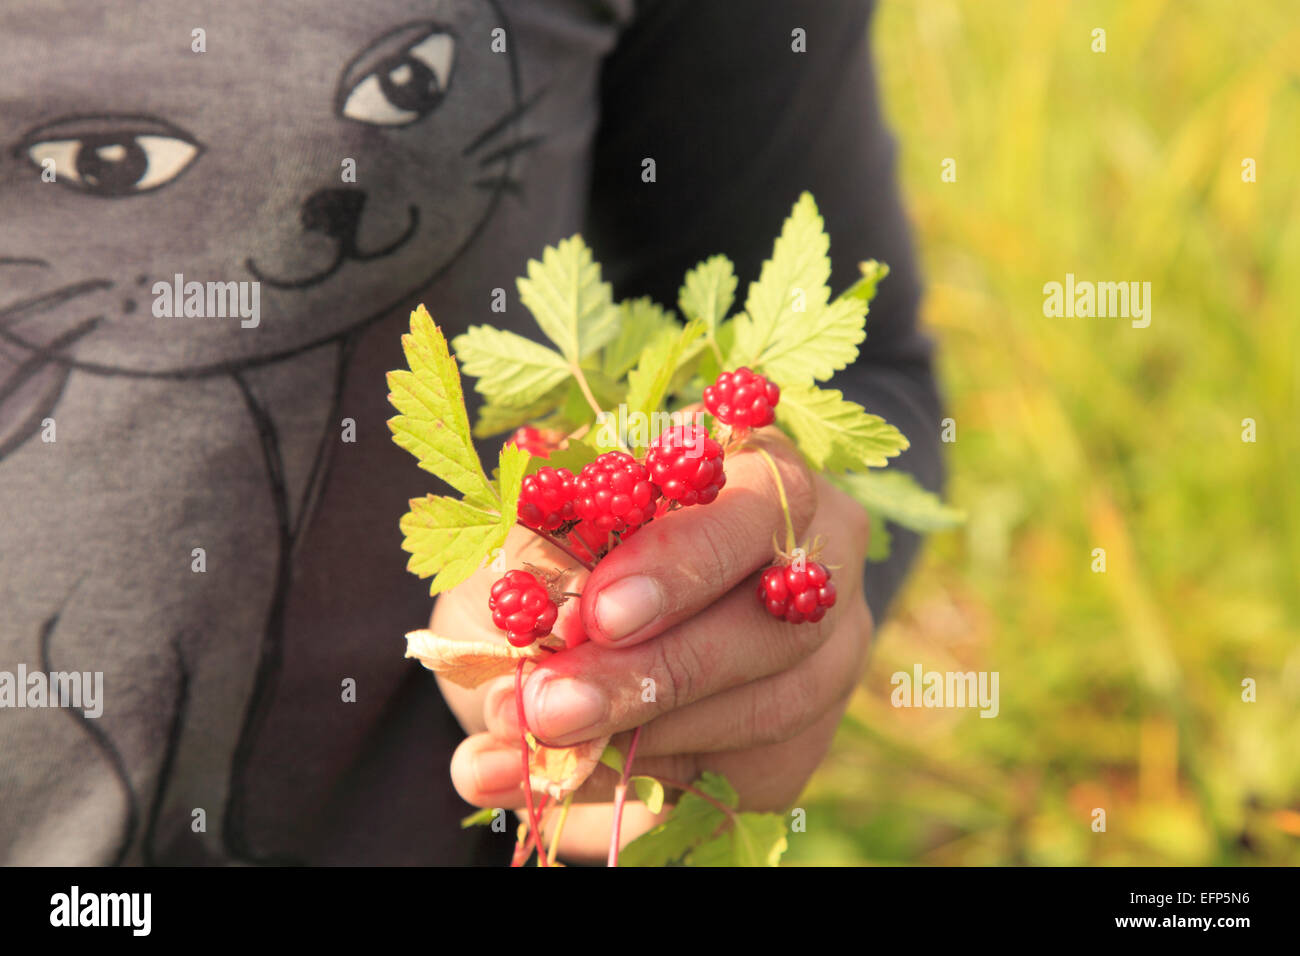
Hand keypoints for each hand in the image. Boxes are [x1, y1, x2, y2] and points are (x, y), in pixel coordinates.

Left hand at [434, 431, 873, 852]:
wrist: (566, 645)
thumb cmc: (554, 559)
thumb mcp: (528, 542)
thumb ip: (533, 571)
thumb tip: (536, 637)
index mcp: (761, 472)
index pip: (766, 497)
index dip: (688, 556)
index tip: (602, 610)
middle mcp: (820, 556)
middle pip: (778, 618)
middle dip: (658, 670)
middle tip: (555, 706)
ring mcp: (827, 650)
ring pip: (773, 705)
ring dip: (649, 735)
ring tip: (540, 743)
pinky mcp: (805, 737)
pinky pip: (751, 769)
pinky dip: (656, 779)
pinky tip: (583, 774)